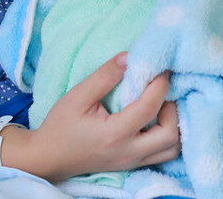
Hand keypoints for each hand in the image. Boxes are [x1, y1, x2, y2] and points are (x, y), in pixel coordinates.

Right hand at [4, 52, 180, 181]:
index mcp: (115, 134)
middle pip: (171, 134)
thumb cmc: (61, 126)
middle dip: (173, 108)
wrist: (48, 157)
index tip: (163, 66)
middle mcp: (129, 152)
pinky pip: (162, 153)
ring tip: (161, 104)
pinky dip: (167, 134)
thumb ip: (104, 76)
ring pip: (171, 148)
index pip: (149, 108)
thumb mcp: (77, 96)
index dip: (160, 84)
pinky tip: (157, 117)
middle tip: (162, 89)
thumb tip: (129, 57)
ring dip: (174, 124)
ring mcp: (132, 162)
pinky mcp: (132, 165)